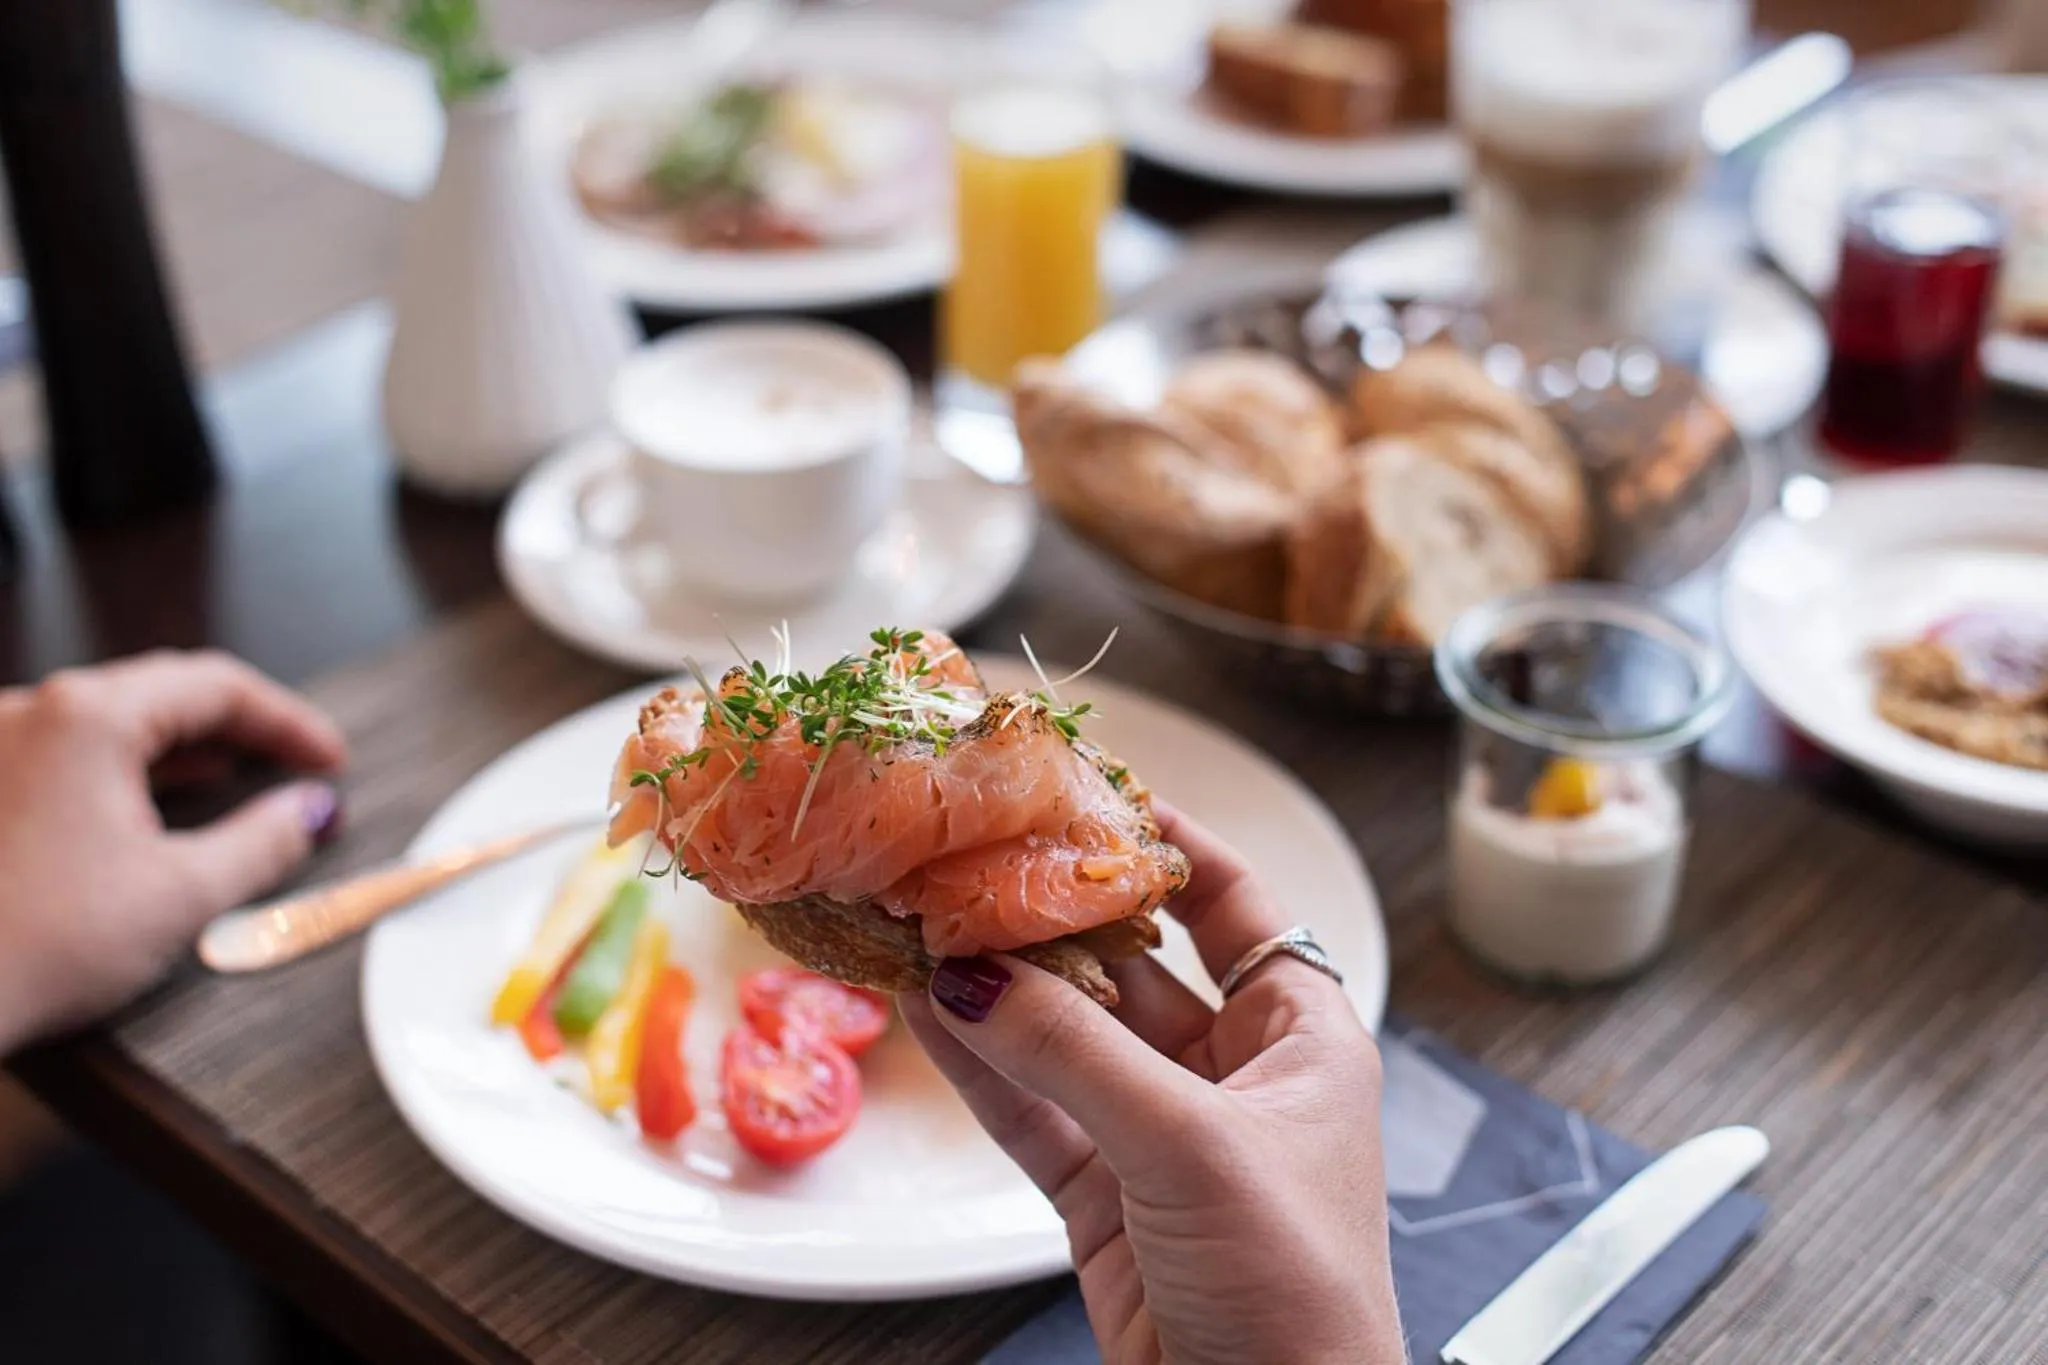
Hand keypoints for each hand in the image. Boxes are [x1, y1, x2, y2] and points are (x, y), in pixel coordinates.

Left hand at [0, 651, 347, 1052]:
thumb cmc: (26, 948)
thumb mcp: (180, 896)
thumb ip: (263, 843)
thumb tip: (309, 812)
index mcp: (88, 717)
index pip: (217, 685)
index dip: (289, 721)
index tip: (329, 759)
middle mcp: (29, 713)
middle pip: (162, 692)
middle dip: (241, 729)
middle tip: (298, 767)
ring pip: (111, 722)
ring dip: (183, 747)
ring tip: (237, 782)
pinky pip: (66, 753)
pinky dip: (126, 768)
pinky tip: (153, 802)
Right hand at [901, 801, 1401, 1364]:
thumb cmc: (1296, 1288)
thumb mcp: (1192, 1147)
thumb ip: (1076, 1054)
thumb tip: (971, 974)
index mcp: (1304, 1039)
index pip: (1237, 906)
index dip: (1170, 844)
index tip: (1093, 787)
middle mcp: (1237, 1077)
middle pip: (1134, 969)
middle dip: (1053, 922)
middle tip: (973, 864)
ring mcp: (1165, 1140)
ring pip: (1071, 1042)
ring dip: (1002, 994)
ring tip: (923, 928)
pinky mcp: (1108, 1203)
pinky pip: (1036, 1115)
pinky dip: (984, 1072)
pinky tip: (929, 1018)